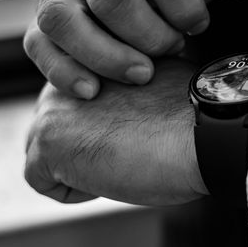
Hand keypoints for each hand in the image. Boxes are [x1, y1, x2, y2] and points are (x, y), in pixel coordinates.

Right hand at [23, 0, 247, 99]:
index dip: (181, 3)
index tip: (198, 24)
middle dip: (149, 34)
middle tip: (175, 49)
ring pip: (63, 19)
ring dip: (106, 56)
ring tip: (143, 75)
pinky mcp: (42, 9)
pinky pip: (38, 42)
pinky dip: (62, 70)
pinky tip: (93, 91)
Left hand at [24, 58, 207, 204]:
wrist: (203, 134)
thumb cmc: (190, 117)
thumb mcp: (151, 86)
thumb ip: (121, 90)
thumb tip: (118, 113)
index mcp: (91, 56)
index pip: (75, 105)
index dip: (104, 128)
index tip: (137, 130)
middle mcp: (65, 74)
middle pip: (56, 129)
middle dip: (85, 148)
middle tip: (132, 147)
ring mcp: (52, 107)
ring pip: (47, 154)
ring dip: (81, 167)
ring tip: (124, 157)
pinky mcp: (48, 141)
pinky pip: (45, 181)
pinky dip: (78, 190)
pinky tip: (112, 171)